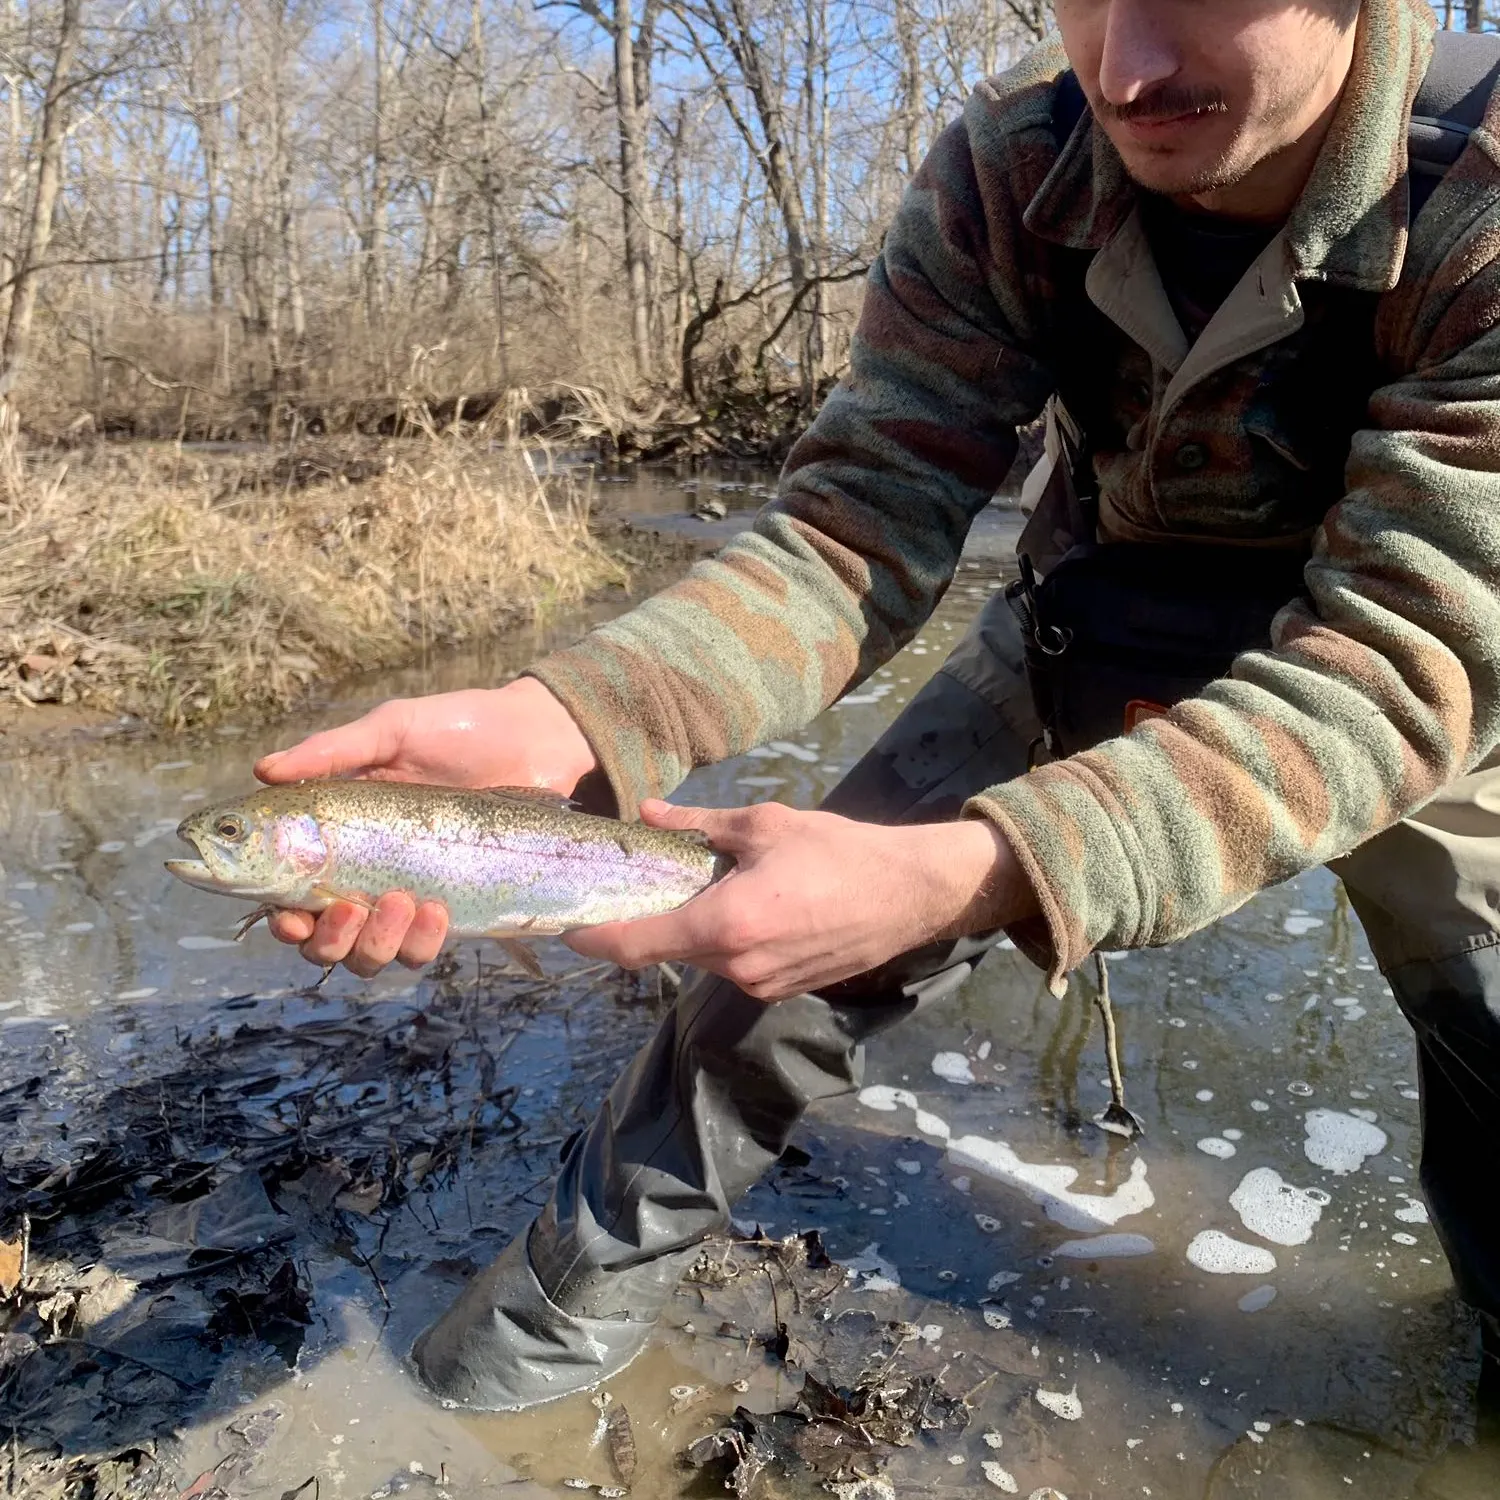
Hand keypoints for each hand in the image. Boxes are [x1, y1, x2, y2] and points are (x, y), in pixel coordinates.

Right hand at [253, 678, 597, 976]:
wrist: (536, 738)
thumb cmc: (458, 727)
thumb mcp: (393, 729)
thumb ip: (334, 751)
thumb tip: (263, 770)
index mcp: (338, 833)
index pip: (290, 892)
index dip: (280, 917)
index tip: (288, 918)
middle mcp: (367, 872)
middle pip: (324, 940)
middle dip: (327, 941)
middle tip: (348, 910)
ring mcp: (410, 893)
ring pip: (371, 955)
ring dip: (375, 943)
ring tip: (400, 901)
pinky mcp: (454, 905)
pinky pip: (423, 946)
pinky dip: (422, 940)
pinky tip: (436, 910)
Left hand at [563, 799, 1037, 999]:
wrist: (909, 893)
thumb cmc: (838, 851)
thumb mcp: (763, 825)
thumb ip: (698, 825)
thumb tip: (649, 812)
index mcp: (723, 925)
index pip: (634, 944)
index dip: (591, 938)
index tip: (562, 927)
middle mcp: (735, 967)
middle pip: (667, 949)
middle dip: (648, 920)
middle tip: (636, 884)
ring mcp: (760, 985)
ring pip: (701, 958)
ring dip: (692, 927)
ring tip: (703, 887)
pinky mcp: (782, 989)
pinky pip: (734, 965)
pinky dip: (724, 939)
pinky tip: (745, 905)